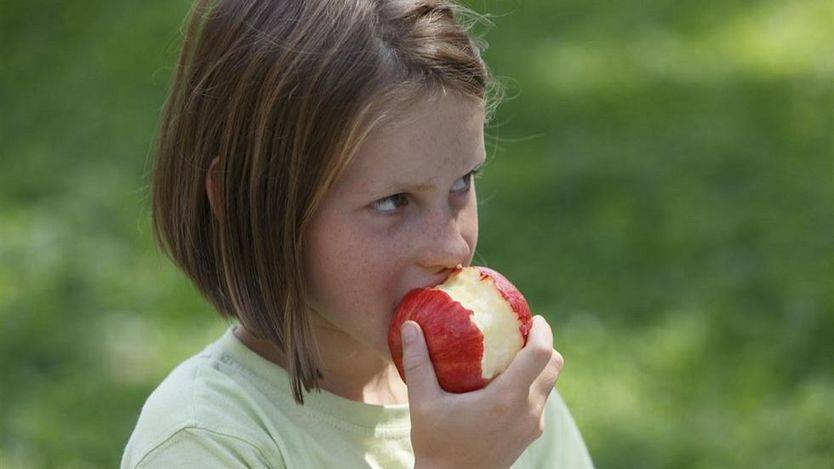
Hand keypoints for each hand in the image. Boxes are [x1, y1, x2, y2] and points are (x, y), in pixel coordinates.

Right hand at [401, 315, 563, 468]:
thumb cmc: (435, 445)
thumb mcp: (422, 402)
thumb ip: (417, 362)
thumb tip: (411, 325)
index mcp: (506, 398)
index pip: (541, 354)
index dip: (543, 330)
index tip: (532, 317)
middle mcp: (527, 411)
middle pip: (554, 366)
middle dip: (544, 344)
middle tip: (520, 332)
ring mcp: (532, 425)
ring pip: (550, 384)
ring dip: (538, 366)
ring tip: (512, 355)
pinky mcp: (530, 435)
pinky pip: (541, 401)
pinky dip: (533, 385)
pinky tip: (506, 383)